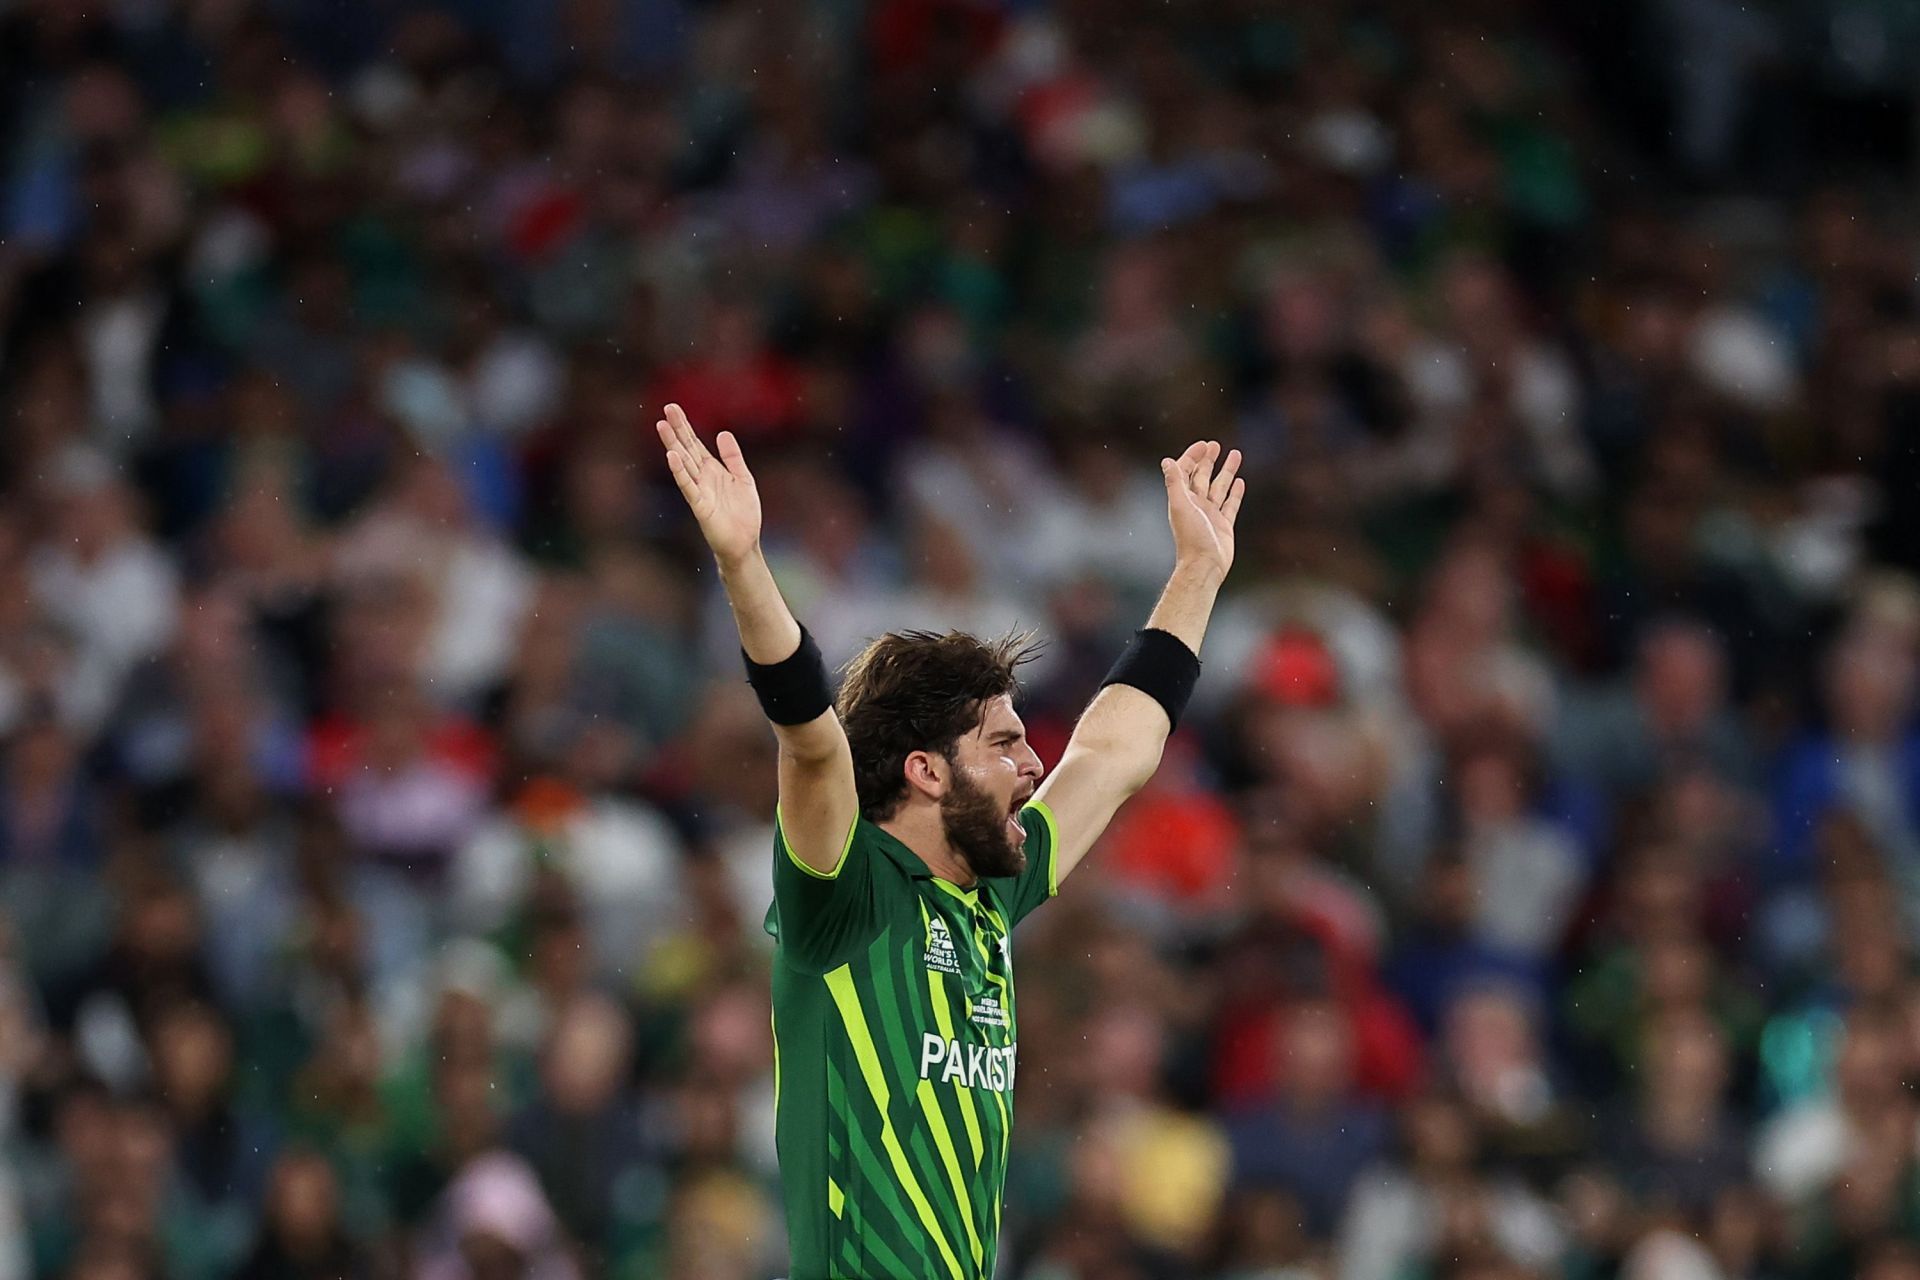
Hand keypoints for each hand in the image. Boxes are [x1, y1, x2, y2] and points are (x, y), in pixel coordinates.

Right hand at [657, 404, 761, 565]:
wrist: (744, 543)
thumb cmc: (743, 514)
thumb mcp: (743, 479)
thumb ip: (733, 457)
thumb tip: (722, 433)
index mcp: (712, 469)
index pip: (695, 443)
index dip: (685, 426)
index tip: (673, 408)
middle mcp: (702, 477)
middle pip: (687, 448)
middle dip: (677, 429)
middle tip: (666, 408)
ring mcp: (699, 490)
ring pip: (684, 463)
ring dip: (673, 445)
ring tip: (662, 426)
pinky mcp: (700, 506)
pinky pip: (688, 486)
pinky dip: (680, 472)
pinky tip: (672, 457)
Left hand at [1162, 440, 1243, 578]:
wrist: (1205, 565)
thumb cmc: (1192, 538)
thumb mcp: (1181, 506)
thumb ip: (1174, 483)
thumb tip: (1166, 461)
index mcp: (1183, 500)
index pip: (1186, 472)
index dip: (1192, 457)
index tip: (1204, 445)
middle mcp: (1196, 505)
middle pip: (1202, 477)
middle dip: (1208, 460)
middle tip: (1215, 445)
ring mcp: (1211, 515)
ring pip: (1219, 487)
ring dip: (1226, 471)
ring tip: (1235, 454)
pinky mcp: (1224, 525)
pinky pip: (1230, 504)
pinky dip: (1235, 492)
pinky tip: (1240, 482)